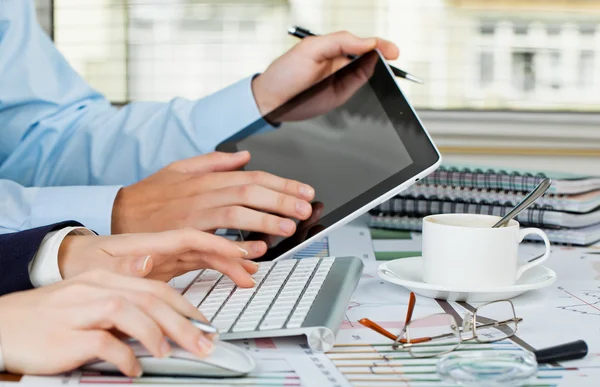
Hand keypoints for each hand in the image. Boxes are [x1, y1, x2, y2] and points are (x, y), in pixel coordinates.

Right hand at [0, 271, 213, 376]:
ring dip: (158, 335)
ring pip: (132, 313)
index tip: (204, 324)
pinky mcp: (67, 334)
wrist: (2, 326)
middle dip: (185, 323)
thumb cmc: (48, 318)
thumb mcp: (90, 302)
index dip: (186, 306)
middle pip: (152, 300)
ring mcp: (81, 309)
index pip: (156, 288)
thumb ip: (124, 306)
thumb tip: (161, 322)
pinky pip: (105, 343)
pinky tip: (134, 369)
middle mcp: (96, 288)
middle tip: (206, 344)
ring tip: (172, 354)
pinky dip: (125, 357)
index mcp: (106, 279)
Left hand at [59, 227, 261, 286]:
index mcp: (153, 237)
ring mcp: (173, 248)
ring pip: (212, 248)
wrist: (77, 256)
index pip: (192, 237)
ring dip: (234, 255)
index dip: (219, 244)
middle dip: (239, 244)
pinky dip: (224, 264)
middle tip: (262, 252)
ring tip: (257, 263)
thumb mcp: (100, 264)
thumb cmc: (89, 257)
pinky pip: (204, 259)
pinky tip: (239, 267)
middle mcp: (168, 239)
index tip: (240, 253)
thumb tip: (144, 262)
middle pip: (211, 235)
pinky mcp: (173, 260)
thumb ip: (126, 264)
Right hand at [111, 151, 314, 239]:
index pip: (251, 177)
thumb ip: (215, 162)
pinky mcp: (182, 236)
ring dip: (264, 221)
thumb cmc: (150, 194)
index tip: (304, 190)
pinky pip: (213, 243)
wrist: (117, 215)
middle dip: (281, 199)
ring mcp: (193, 215)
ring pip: (235, 213)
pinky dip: (235, 249)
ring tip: (289, 227)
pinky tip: (255, 253)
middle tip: (305, 207)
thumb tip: (245, 156)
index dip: (281, 184)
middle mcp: (202, 194)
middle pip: (248, 192)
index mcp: (206, 178)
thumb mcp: (180, 168)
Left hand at [251, 30, 398, 115]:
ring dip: (377, 68)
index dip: (377, 43)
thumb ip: (339, 42)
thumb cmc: (284, 73)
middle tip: (391, 57)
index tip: (389, 49)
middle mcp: (338, 61)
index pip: (360, 41)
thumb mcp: (310, 50)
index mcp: (331, 45)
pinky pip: (360, 85)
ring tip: (384, 66)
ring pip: (367, 70)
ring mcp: (341, 78)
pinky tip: (374, 77)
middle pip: (368, 55)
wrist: (271, 101)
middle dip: (381, 55)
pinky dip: (369, 82)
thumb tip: (367, 42)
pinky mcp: (341, 94)